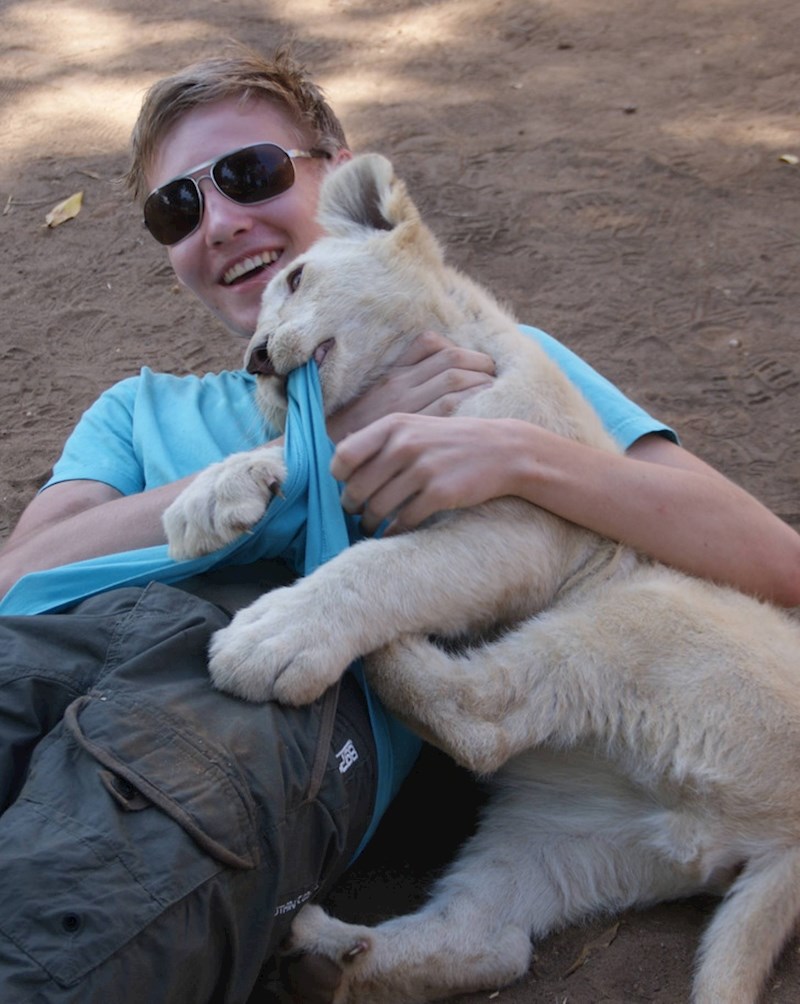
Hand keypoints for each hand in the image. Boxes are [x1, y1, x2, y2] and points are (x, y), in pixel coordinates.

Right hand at [327, 331, 494, 440]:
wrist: (331, 457)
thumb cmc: (356, 435)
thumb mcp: (374, 404)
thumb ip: (399, 389)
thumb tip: (433, 377)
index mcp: (391, 375)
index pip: (432, 345)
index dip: (460, 350)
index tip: (478, 364)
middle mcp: (400, 385)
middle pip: (450, 360)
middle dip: (479, 365)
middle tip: (496, 377)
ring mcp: (406, 405)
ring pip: (453, 380)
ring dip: (480, 384)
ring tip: (495, 393)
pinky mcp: (413, 428)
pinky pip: (449, 406)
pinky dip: (470, 403)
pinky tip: (482, 411)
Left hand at [331, 413, 527, 534]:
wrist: (503, 450)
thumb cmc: (453, 441)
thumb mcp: (416, 427)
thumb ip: (382, 439)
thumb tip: (340, 458)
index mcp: (395, 425)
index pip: (345, 454)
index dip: (338, 476)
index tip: (344, 484)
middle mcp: (405, 445)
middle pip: (357, 486)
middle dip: (351, 505)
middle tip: (355, 512)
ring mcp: (423, 469)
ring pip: (377, 507)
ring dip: (369, 522)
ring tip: (370, 525)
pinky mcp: (440, 493)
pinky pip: (403, 520)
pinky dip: (393, 531)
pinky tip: (393, 532)